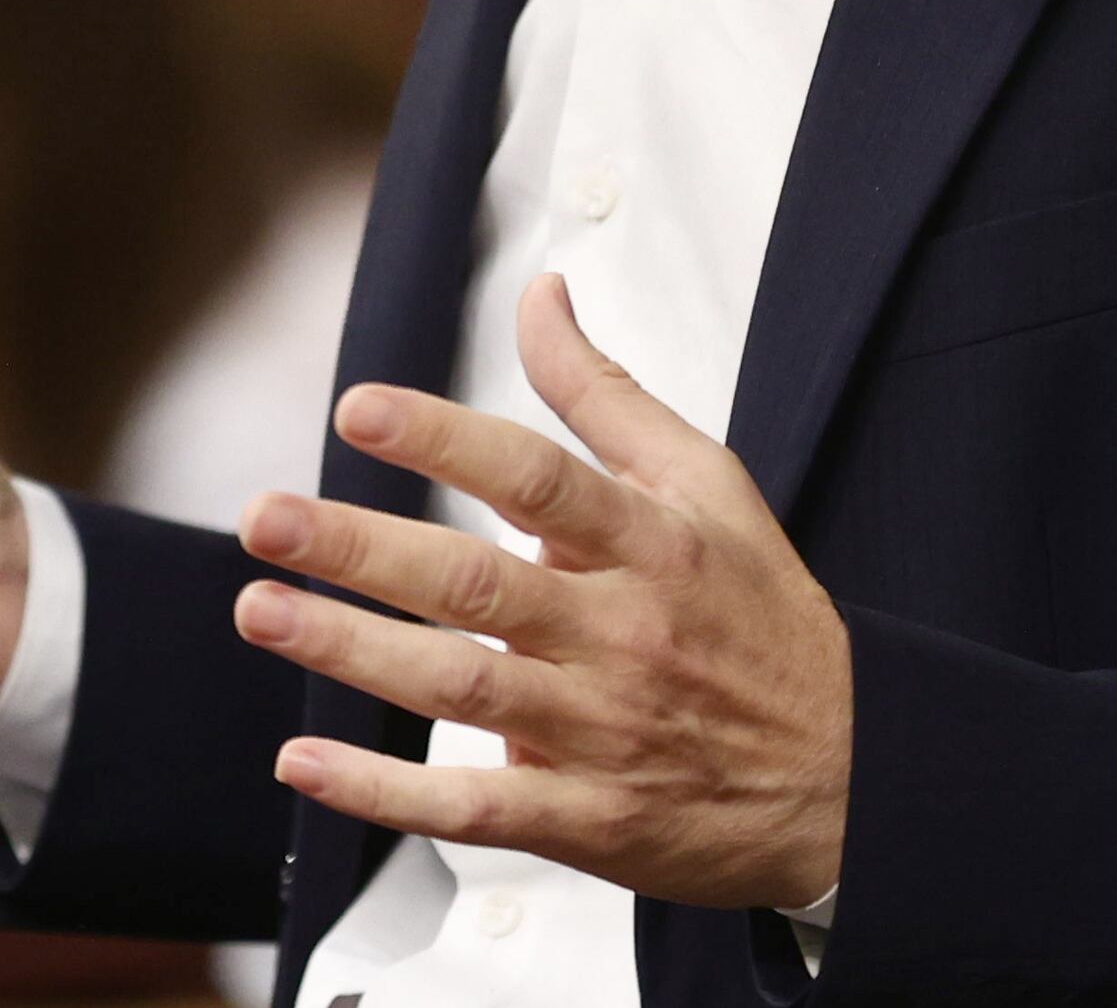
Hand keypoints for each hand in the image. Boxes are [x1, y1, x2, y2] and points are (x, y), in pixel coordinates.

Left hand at [234, 274, 848, 913]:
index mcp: (654, 546)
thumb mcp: (710, 488)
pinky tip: (306, 761)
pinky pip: (475, 805)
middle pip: (477, 585)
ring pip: (461, 688)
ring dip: (351, 652)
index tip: (360, 408)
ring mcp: (605, 732)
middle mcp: (623, 635)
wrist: (853, 778)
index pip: (539, 478)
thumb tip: (541, 297)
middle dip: (361, 548)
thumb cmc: (765, 622)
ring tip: (263, 609)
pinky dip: (385, 790)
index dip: (446, 438)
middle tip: (266, 517)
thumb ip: (607, 396)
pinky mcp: (591, 820)